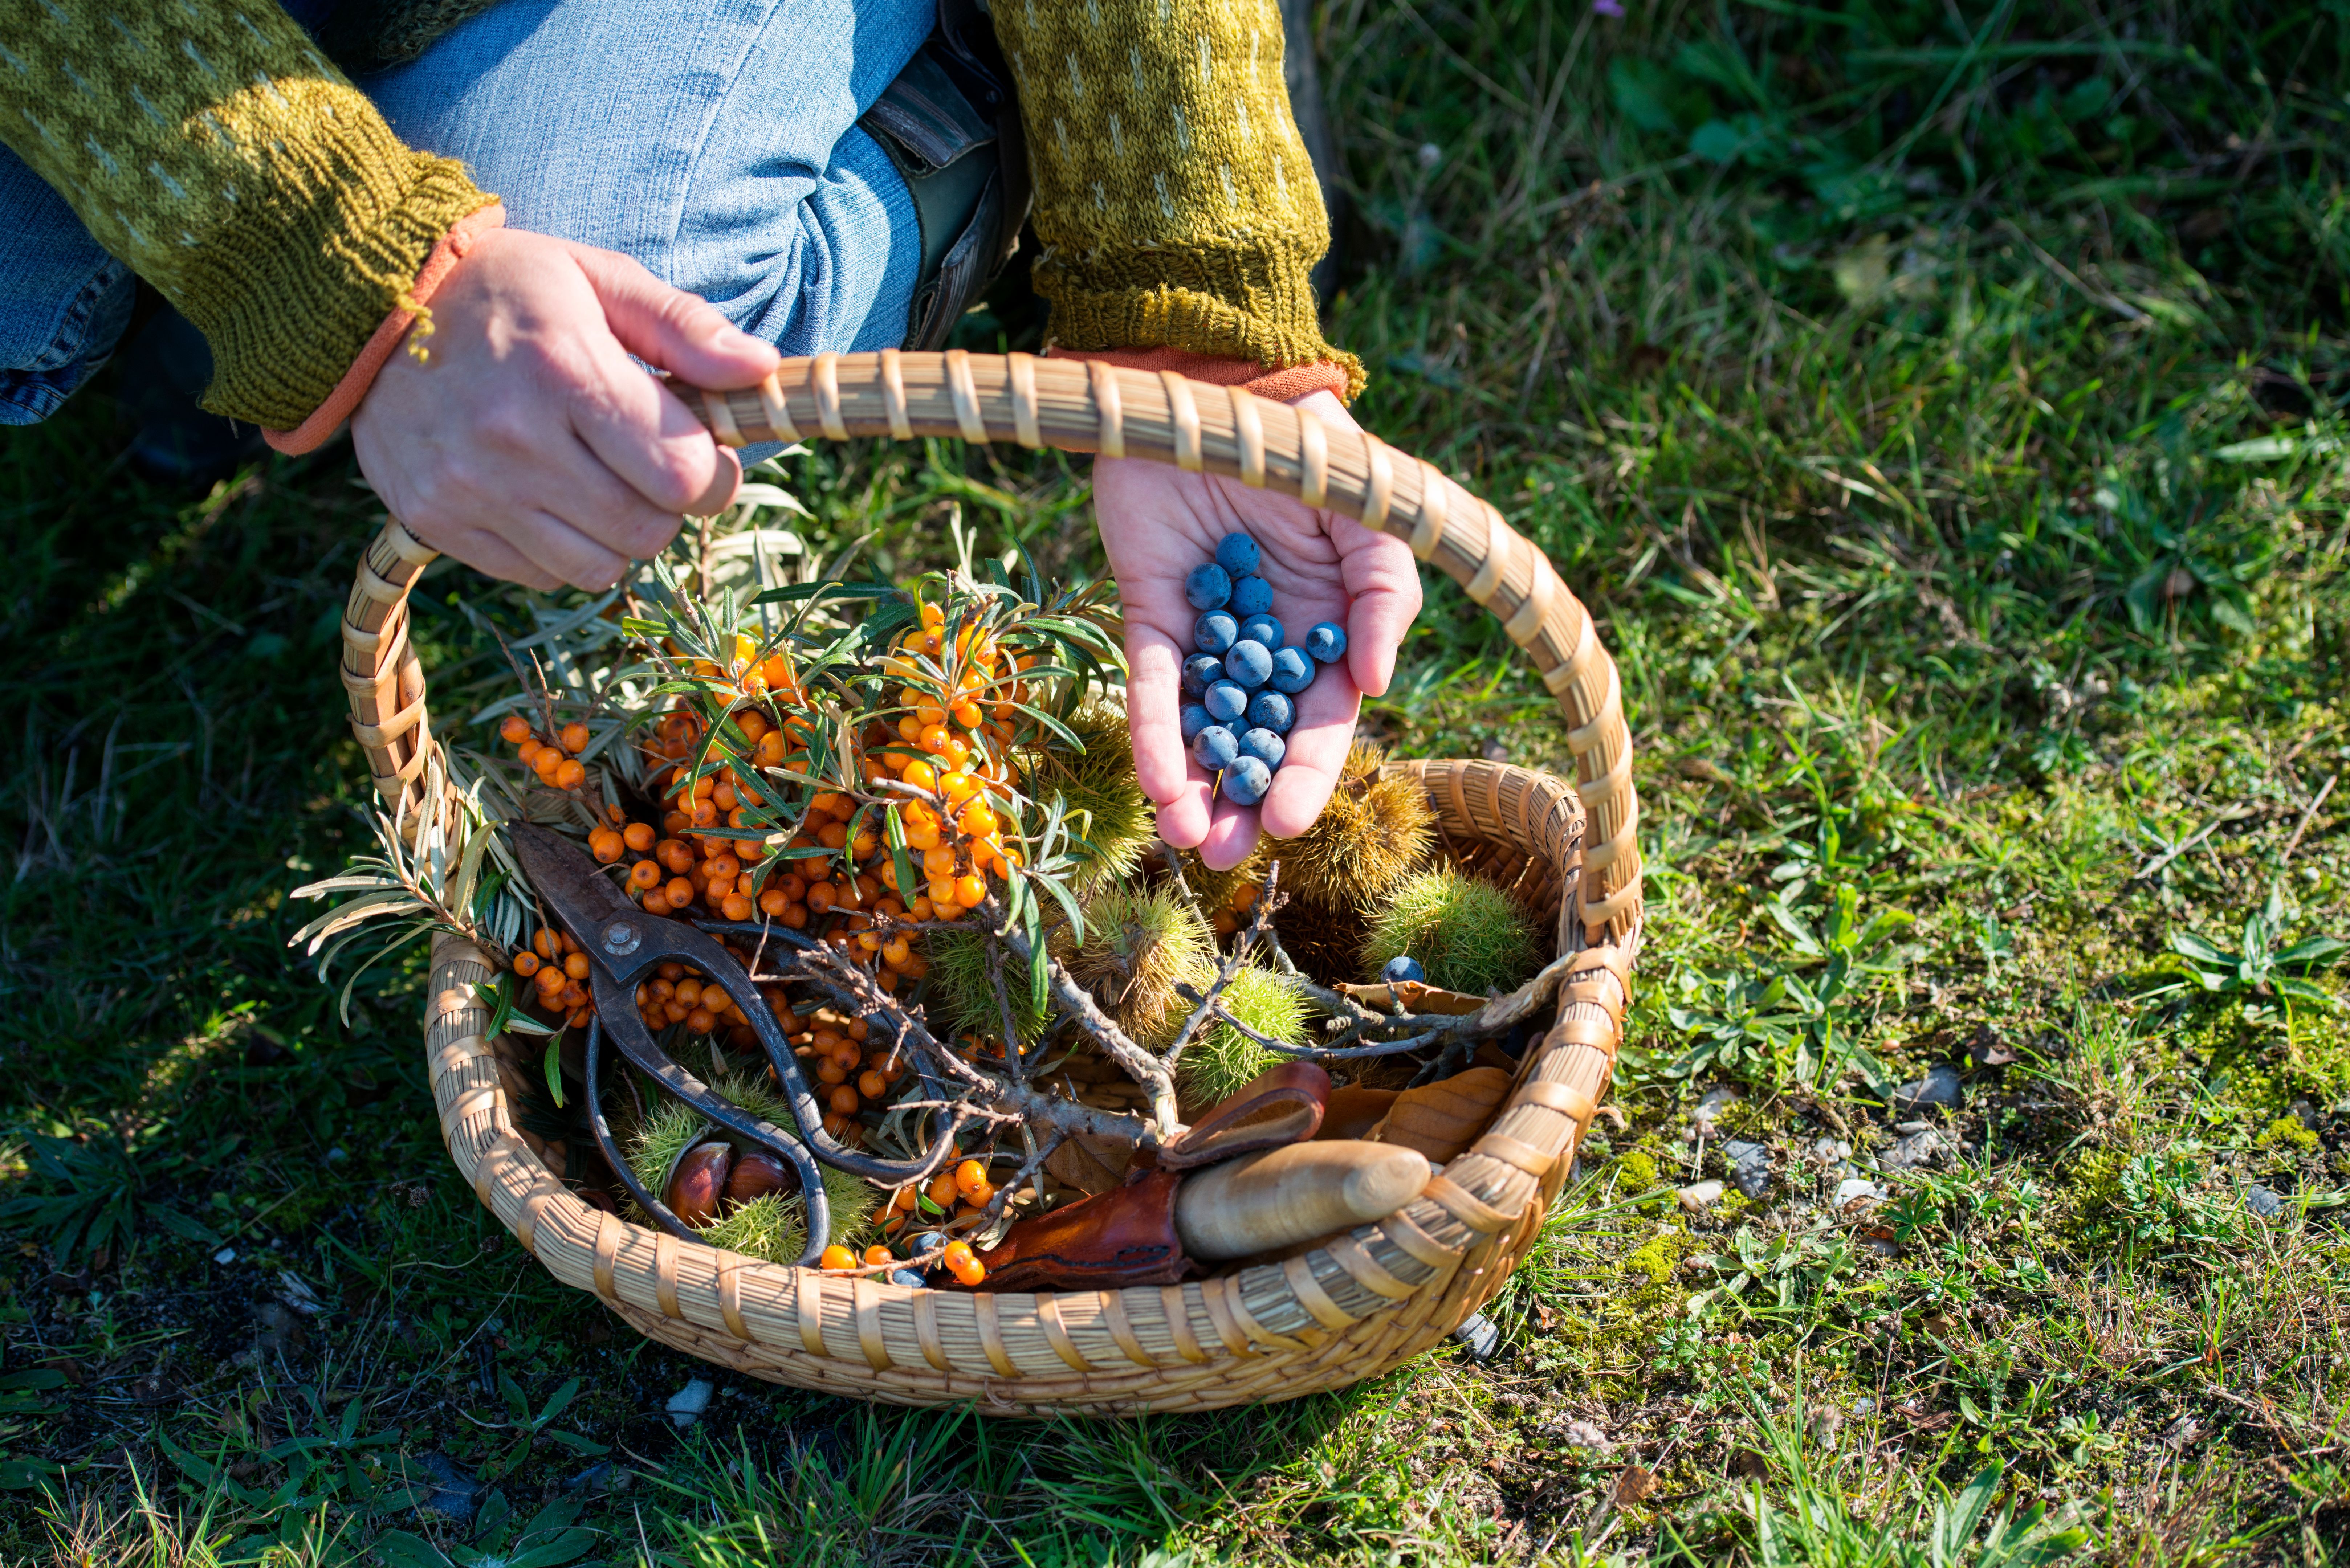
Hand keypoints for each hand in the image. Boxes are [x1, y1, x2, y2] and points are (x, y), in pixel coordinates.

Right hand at [351, 227, 779, 589]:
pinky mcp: (435, 522)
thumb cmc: (505, 288)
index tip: (700, 451)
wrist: (368, 306)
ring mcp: (469, 488)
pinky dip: (558, 549)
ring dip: (615, 535)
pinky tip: (542, 493)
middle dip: (666, 505)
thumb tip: (762, 369)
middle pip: (648, 530)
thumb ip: (685, 327)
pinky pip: (540, 577)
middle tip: (645, 464)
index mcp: (564, 371)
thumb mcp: (597, 277)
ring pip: (598, 568)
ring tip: (594, 479)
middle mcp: (514, 439)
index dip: (712, 474)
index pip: (683, 475)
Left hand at [1095, 390, 1422, 870]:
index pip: (1318, 724)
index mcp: (1326, 634)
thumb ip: (1386, 595)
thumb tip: (1373, 682)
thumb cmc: (1306, 449)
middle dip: (1242, 802)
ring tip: (1185, 836)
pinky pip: (1152, 683)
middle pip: (1254, 742)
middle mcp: (1265, 648)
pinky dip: (1153, 732)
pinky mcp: (1149, 611)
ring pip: (1200, 729)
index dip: (1305, 776)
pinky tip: (1154, 781)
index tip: (1285, 824)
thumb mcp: (1370, 518)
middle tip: (1224, 856)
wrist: (1216, 384)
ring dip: (1192, 787)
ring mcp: (1205, 634)